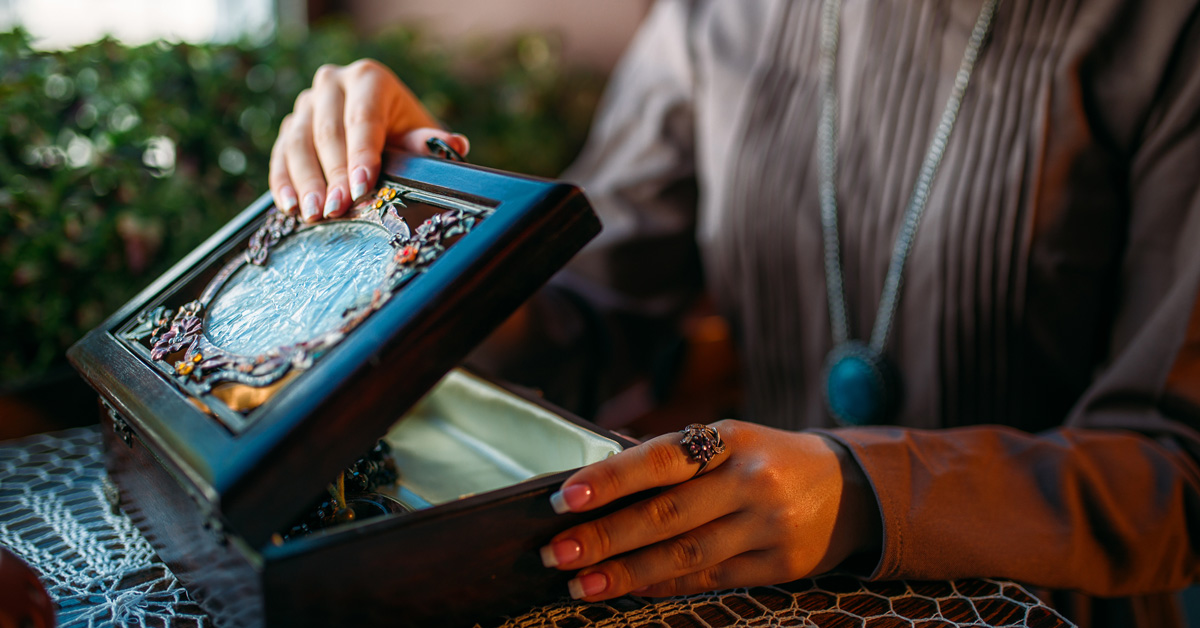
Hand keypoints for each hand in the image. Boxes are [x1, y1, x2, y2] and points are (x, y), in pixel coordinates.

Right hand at [269, 59, 469, 221]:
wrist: (384, 128)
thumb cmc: (405, 134)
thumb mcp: (419, 136)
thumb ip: (429, 142)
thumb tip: (455, 144)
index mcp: (369, 78)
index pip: (363, 118)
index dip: (361, 154)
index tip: (362, 186)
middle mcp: (332, 82)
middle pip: (328, 131)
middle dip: (333, 175)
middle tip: (337, 209)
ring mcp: (307, 102)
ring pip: (298, 141)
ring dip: (306, 182)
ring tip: (314, 214)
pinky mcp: (289, 125)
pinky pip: (281, 153)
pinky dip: (283, 181)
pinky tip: (290, 207)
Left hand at [540, 420, 881, 600]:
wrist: (849, 488)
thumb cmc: (766, 459)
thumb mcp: (729, 440)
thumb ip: (673, 460)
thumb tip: (597, 486)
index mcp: (731, 438)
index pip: (660, 459)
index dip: (610, 478)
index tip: (565, 497)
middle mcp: (751, 480)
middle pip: (667, 514)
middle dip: (605, 536)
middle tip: (556, 551)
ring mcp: (767, 526)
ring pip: (685, 555)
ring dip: (626, 573)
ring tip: (580, 582)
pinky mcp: (778, 565)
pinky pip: (709, 579)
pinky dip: (665, 585)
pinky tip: (630, 590)